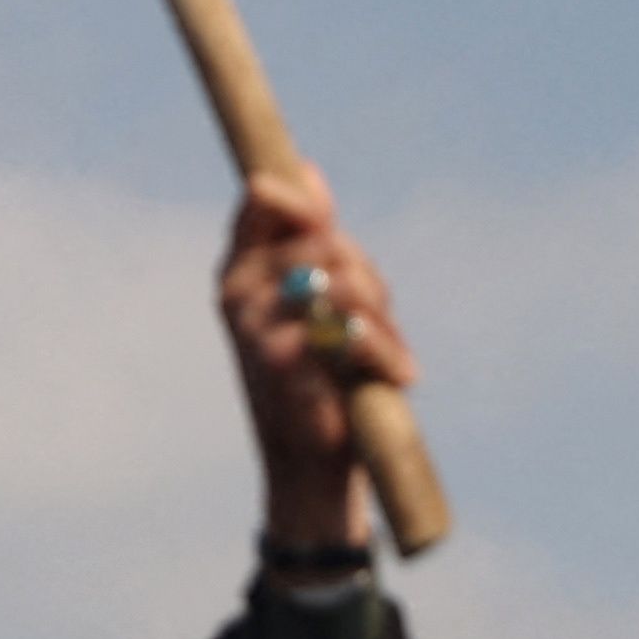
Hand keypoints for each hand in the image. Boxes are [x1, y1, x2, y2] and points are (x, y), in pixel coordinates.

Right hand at [215, 160, 415, 557]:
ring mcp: (256, 327)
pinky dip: (387, 353)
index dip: (303, 200)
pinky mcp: (285, 363)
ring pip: (344, 281)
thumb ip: (311, 242)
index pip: (262, 199)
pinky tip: (402, 375)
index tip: (329, 221)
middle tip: (381, 317)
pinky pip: (354, 331)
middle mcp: (238, 293)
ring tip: (395, 357)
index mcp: (237, 271)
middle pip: (324, 241)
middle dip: (366, 277)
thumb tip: (312, 172)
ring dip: (381, 320)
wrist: (310, 467)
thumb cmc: (316, 377)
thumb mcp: (313, 302)